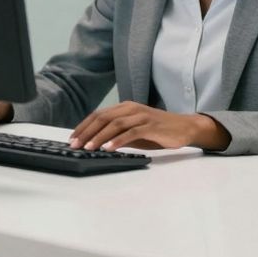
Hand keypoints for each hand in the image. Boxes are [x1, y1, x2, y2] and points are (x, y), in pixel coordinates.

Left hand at [69, 101, 230, 151]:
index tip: (73, 138)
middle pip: (103, 118)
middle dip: (86, 132)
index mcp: (125, 108)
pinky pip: (131, 132)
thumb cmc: (158, 131)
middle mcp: (131, 109)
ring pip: (115, 124)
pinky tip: (109, 148)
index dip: (84, 126)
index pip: (99, 115)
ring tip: (88, 148)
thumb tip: (96, 143)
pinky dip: (118, 140)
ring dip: (99, 137)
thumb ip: (118, 134)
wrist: (184, 127)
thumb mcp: (134, 132)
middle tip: (75, 145)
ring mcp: (141, 116)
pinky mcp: (151, 126)